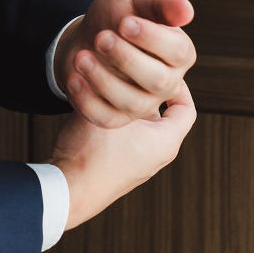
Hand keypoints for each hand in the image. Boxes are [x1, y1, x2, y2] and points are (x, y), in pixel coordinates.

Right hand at [49, 80, 196, 228]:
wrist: (68, 191)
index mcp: (165, 142)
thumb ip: (118, 84)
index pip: (185, 107)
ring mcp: (140, 164)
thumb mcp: (107, 108)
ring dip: (128, 103)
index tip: (158, 66)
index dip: (176, 83)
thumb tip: (120, 61)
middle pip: (162, 113)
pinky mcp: (121, 167)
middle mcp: (158, 155)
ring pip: (141, 123)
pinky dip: (118, 118)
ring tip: (112, 84)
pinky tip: (97, 104)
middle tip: (132, 70)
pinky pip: (128, 135)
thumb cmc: (91, 152)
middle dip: (146, 90)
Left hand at [54, 0, 195, 127]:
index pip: (178, 52)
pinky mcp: (117, 116)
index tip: (125, 22)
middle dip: (127, 59)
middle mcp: (167, 82)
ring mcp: (143, 103)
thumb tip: (187, 10)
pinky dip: (88, 101)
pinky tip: (73, 79)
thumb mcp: (137, 0)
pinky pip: (106, 118)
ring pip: (132, 103)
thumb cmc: (118, 15)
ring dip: (103, 80)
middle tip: (101, 38)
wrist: (88, 35)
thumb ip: (161, 5)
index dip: (152, 38)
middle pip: (158, 81)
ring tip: (81, 56)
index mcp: (179, 52)